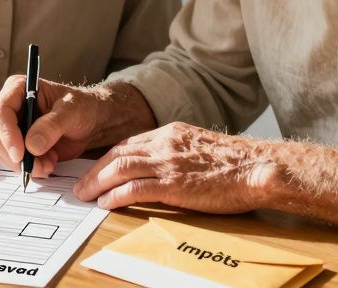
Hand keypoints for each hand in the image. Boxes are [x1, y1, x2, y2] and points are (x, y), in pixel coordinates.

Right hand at [0, 76, 108, 177]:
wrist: (89, 122)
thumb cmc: (81, 108)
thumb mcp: (72, 112)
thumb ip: (52, 125)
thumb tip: (31, 145)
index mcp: (18, 88)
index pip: (0, 111)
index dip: (7, 135)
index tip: (20, 154)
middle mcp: (8, 106)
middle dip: (16, 156)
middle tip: (41, 166)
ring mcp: (9, 126)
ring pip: (0, 151)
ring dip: (24, 164)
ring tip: (49, 163)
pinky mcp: (15, 143)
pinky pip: (10, 161)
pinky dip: (28, 168)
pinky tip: (47, 163)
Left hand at [73, 122, 275, 211]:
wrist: (257, 167)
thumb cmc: (236, 162)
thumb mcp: (200, 147)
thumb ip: (179, 152)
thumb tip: (163, 167)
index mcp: (171, 133)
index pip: (129, 143)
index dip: (108, 157)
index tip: (96, 169)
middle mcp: (165, 143)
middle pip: (117, 153)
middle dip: (94, 170)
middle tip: (80, 185)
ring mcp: (168, 163)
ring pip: (120, 168)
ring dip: (97, 182)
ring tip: (85, 195)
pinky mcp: (174, 184)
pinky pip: (135, 188)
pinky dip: (116, 196)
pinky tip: (105, 203)